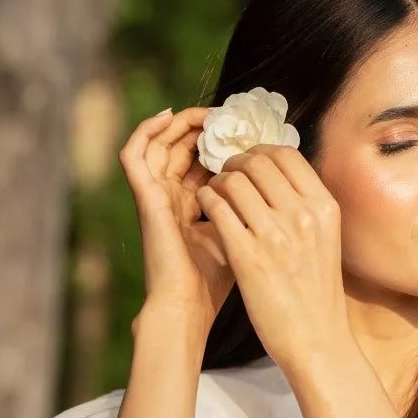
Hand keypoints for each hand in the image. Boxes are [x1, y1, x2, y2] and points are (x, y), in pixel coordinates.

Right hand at [119, 106, 231, 336]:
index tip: (244, 126)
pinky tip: (168, 114)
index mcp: (190, 204)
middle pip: (179, 146)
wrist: (189, 306)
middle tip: (227, 112)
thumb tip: (284, 183)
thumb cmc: (217, 279)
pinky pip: (134, 154)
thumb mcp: (243, 232)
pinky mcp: (144, 197)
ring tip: (205, 111)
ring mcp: (154, 195)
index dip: (217, 140)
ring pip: (156, 142)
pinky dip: (145, 130)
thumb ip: (253, 207)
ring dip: (179, 122)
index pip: (199, 159)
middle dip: (202, 126)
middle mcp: (170, 196)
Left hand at [194, 143, 349, 371]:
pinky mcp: (247, 256)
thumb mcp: (325, 238)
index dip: (260, 151)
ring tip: (214, 194)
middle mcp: (303, 214)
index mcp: (324, 206)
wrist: (316, 338)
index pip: (287, 154)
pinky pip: (217, 208)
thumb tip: (277, 174)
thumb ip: (305, 205)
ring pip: (233, 181)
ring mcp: (274, 234)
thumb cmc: (317, 290)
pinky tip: (206, 208)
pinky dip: (206, 200)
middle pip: (258, 161)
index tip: (248, 162)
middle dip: (235, 162)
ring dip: (218, 181)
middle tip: (226, 174)